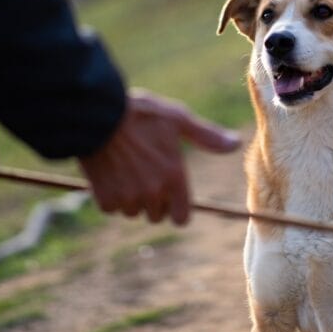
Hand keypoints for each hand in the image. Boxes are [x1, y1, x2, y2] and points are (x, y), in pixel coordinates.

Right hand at [78, 88, 240, 225]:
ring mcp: (128, 197)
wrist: (97, 114)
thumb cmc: (141, 113)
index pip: (182, 218)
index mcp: (174, 177)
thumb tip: (235, 143)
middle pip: (156, 216)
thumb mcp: (178, 118)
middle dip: (153, 201)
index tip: (170, 196)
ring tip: (126, 169)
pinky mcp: (104, 197)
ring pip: (133, 212)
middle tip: (145, 174)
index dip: (177, 208)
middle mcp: (153, 192)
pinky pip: (111, 207)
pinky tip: (109, 173)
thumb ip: (207, 136)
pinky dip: (110, 195)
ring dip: (131, 198)